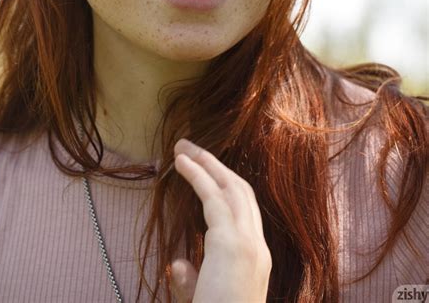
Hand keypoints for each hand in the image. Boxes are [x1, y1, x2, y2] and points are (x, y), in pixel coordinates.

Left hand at [171, 138, 271, 302]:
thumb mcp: (202, 299)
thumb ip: (192, 281)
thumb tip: (178, 262)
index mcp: (256, 261)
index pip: (245, 212)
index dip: (225, 186)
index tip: (204, 170)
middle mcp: (257, 248)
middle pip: (241, 191)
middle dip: (217, 166)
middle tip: (191, 147)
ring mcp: (248, 244)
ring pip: (231, 187)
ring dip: (207, 163)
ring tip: (184, 148)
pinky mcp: (232, 244)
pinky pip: (213, 197)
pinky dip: (198, 175)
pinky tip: (181, 164)